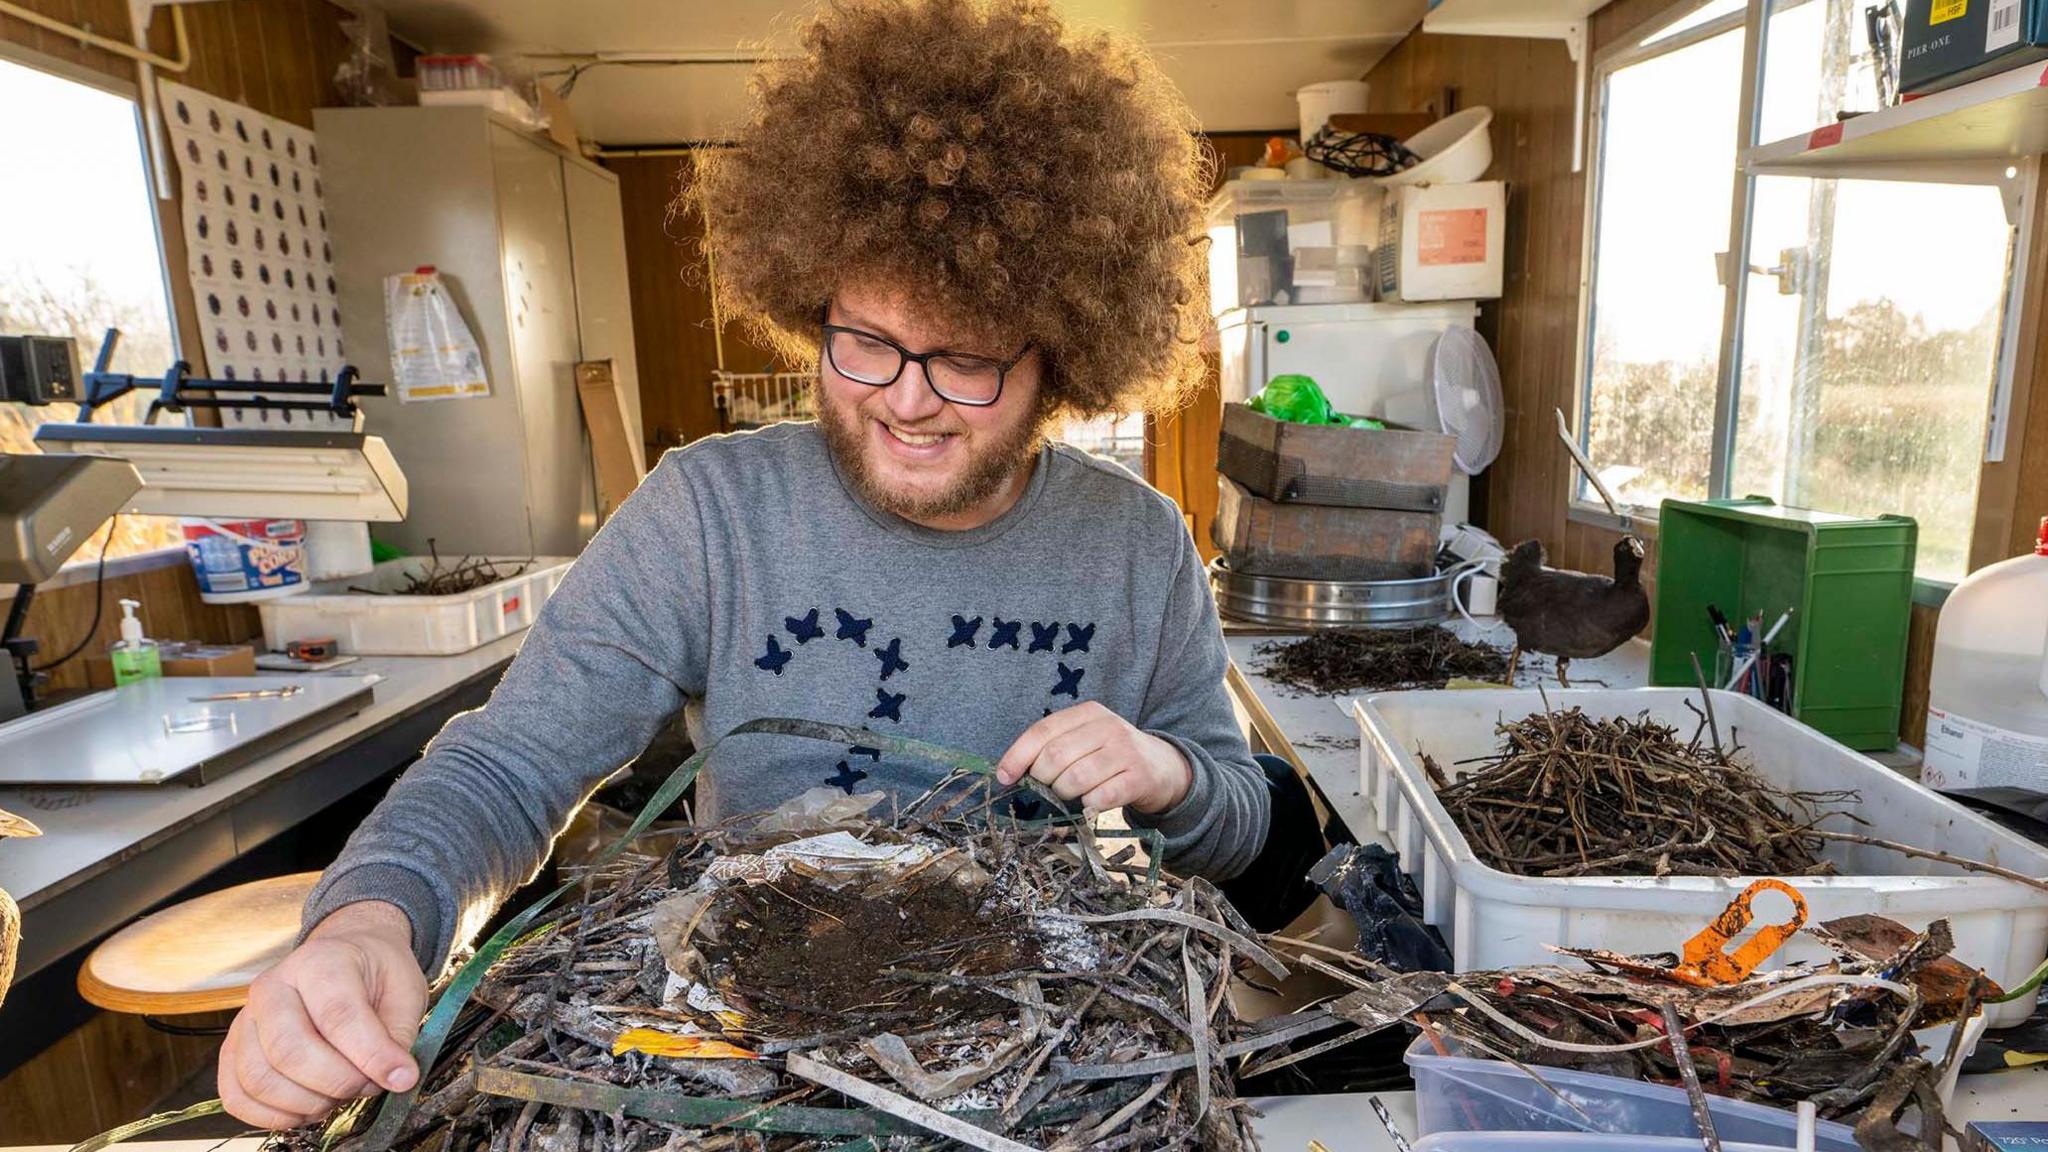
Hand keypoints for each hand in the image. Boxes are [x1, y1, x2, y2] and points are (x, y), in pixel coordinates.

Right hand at [218, 901, 426, 1128]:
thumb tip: (397, 1078)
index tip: (402, 1077)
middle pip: (288, 1051)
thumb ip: (399, 1034)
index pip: (337, 1016)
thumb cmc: (375, 975)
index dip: (371, 1055)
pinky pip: (236, 1095)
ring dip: (305, 1103)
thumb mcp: (405, 990)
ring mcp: (245, 1019)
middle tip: (367, 1085)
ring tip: (338, 1095)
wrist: (343, 957)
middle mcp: (271, 986)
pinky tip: (306, 1109)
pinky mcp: (232, 1050)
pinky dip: (271, 1116)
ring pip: (258, 1078)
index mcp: (319, 961)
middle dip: (337, 1083)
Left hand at [995, 702, 1192, 814]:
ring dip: (1065, 795)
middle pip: (1055, 757)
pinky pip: (1100, 797)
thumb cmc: (1111, 756)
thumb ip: (1052, 747)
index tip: (1004, 778)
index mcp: (1088, 713)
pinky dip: (1088, 806)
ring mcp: (1125, 751)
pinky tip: (1091, 804)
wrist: (1163, 768)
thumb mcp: (1085, 740)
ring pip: (1075, 779)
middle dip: (1044, 780)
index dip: (1017, 756)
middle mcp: (1107, 727)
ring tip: (1073, 795)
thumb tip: (1008, 773)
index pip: (1042, 731)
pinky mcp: (1138, 778)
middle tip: (1051, 789)